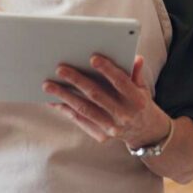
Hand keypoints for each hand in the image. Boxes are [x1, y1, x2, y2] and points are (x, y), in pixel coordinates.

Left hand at [43, 54, 170, 151]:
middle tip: (60, 69)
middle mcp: (124, 115)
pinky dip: (65, 109)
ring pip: (84, 109)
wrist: (144, 132)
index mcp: (136, 100)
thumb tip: (136, 57)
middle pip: (97, 95)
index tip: (92, 58)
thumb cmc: (139, 103)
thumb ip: (136, 73)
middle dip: (77, 81)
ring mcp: (111, 127)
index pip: (121, 82)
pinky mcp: (101, 135)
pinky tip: (53, 100)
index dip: (107, 70)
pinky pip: (80, 120)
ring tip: (48, 85)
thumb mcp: (143, 88)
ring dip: (64, 96)